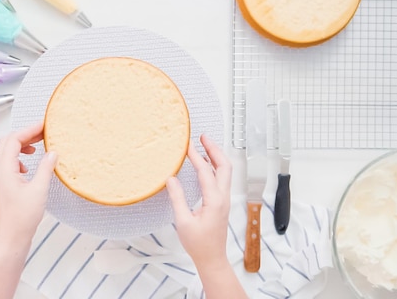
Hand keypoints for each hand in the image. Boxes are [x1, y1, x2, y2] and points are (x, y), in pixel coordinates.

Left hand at [0, 122, 56, 245]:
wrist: (13, 236)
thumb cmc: (23, 217)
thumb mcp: (39, 190)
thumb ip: (46, 168)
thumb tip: (52, 153)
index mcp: (6, 169)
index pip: (13, 140)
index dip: (28, 130)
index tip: (43, 126)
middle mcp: (0, 171)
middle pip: (8, 142)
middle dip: (25, 134)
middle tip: (42, 133)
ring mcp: (2, 177)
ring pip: (8, 151)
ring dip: (22, 144)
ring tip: (38, 145)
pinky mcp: (7, 183)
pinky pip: (10, 162)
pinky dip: (20, 156)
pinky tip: (30, 164)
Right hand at [166, 134, 231, 268]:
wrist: (212, 258)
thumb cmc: (199, 244)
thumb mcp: (183, 221)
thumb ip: (177, 198)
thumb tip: (171, 179)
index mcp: (214, 200)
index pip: (206, 171)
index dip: (195, 156)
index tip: (187, 146)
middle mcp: (223, 197)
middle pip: (225, 165)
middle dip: (214, 149)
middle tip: (203, 137)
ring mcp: (224, 199)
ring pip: (225, 171)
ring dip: (216, 156)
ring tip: (204, 145)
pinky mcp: (222, 202)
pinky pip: (222, 179)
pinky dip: (215, 166)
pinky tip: (205, 164)